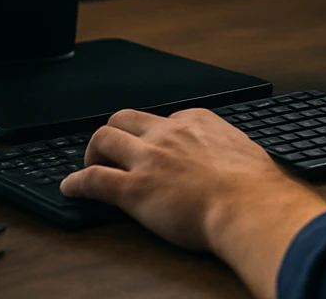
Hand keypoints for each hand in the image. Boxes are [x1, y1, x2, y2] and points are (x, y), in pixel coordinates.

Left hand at [62, 108, 325, 297]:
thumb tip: (233, 158)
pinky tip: (70, 188)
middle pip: (125, 118)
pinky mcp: (134, 188)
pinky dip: (76, 182)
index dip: (152, 134)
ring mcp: (148, 159)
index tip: (151, 148)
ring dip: (92, 151)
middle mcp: (167, 133)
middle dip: (114, 132)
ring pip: (103, 138)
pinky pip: (94, 179)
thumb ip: (228, 149)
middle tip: (111, 151)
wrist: (249, 207)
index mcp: (195, 122)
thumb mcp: (245, 151)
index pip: (162, 119)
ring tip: (89, 165)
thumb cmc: (255, 188)